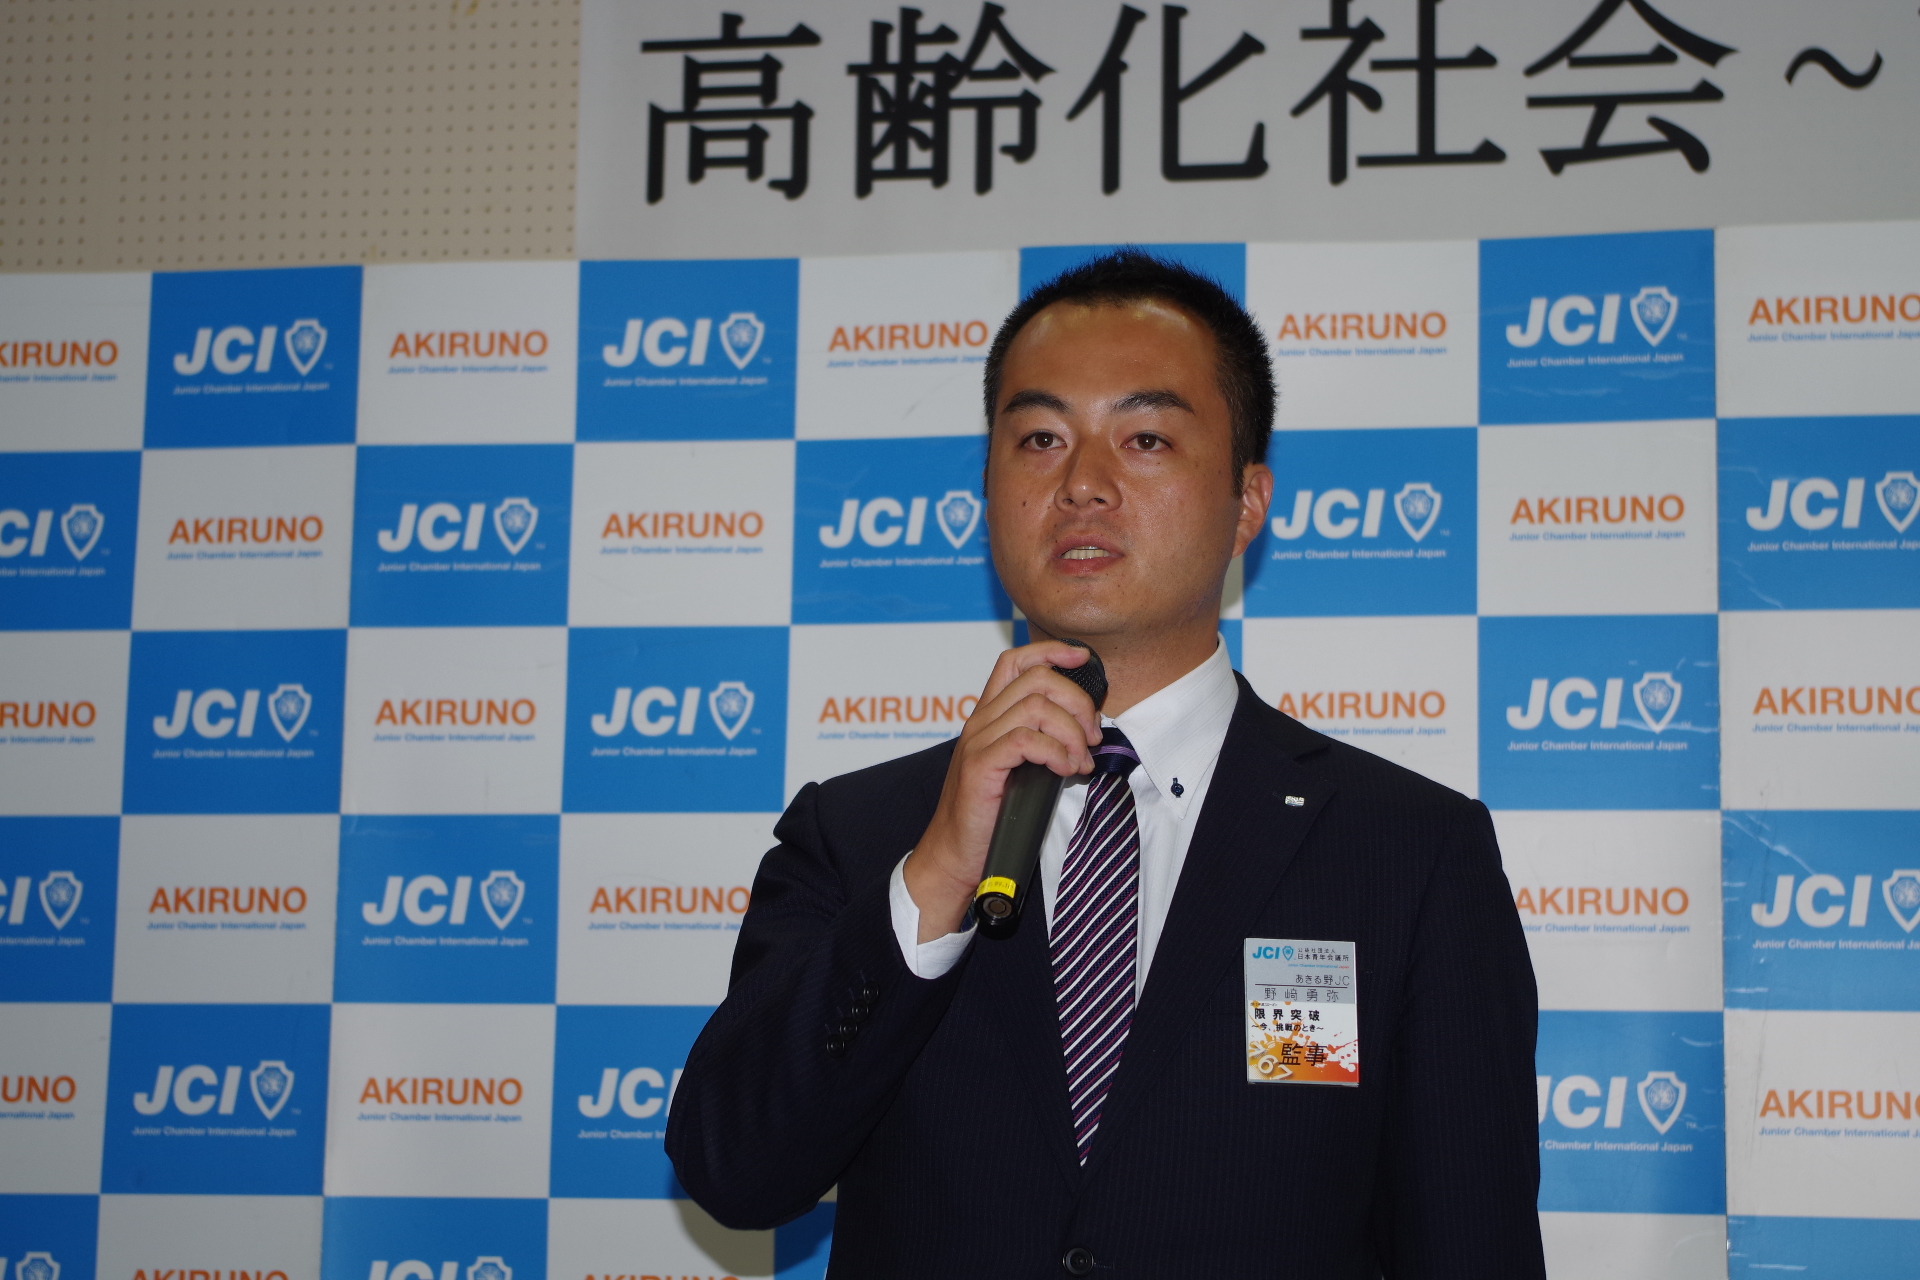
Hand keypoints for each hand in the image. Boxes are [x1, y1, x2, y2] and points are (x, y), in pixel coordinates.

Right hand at [903, 640, 1102, 941]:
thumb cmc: (991, 814)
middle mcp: (981, 720)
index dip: (1051, 650)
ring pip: (1035, 706)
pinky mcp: (981, 766)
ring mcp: (978, 741)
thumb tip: (1087, 730)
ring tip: (1079, 760)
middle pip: (1036, 679)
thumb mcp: (1019, 767)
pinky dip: (1055, 752)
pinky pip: (1026, 740)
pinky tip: (1065, 771)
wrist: (956, 853)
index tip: (1082, 659)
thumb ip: (1042, 742)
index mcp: (989, 715)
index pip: (1015, 661)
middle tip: (1092, 735)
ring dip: (1070, 731)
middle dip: (1077, 700)